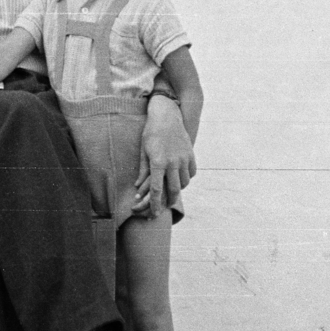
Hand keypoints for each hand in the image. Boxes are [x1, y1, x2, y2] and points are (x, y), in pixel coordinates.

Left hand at [133, 99, 195, 216]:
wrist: (167, 116)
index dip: (155, 204)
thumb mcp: (143, 151)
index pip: (157, 189)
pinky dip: (186, 179)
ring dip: (178, 190)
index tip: (154, 214)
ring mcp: (184, 158)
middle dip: (169, 202)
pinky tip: (180, 178)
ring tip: (172, 191)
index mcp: (158, 162)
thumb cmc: (150, 133)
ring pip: (184, 183)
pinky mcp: (191, 155)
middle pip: (173, 190)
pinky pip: (191, 173)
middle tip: (164, 208)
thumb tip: (138, 188)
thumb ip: (143, 171)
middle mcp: (173, 162)